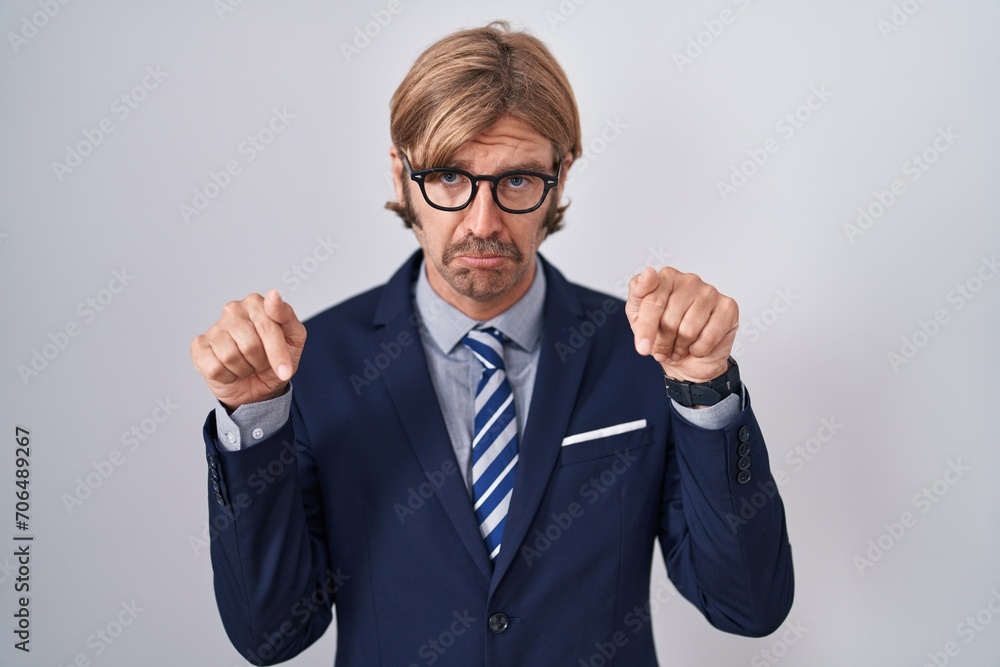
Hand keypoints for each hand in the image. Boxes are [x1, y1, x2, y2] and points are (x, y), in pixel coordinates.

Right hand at [190, 290, 306, 409]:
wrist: (258, 386)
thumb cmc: (274, 359)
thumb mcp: (293, 339)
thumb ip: (287, 316)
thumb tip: (273, 295)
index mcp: (256, 303)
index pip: (269, 327)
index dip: (278, 353)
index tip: (285, 370)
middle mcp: (233, 310)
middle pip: (251, 345)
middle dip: (262, 362)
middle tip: (262, 363)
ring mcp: (214, 327)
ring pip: (231, 357)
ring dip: (245, 369)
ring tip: (247, 365)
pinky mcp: (199, 346)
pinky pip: (216, 368)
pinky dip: (228, 376)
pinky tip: (231, 370)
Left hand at [625, 266, 737, 382]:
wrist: (689, 359)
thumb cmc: (662, 332)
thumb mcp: (638, 315)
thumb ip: (638, 293)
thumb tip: (648, 273)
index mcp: (666, 277)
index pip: (652, 302)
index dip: (646, 329)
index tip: (642, 348)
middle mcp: (689, 279)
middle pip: (670, 320)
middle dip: (664, 342)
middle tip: (665, 347)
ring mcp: (710, 291)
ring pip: (688, 330)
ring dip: (681, 347)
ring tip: (680, 346)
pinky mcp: (728, 307)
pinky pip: (708, 337)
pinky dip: (699, 349)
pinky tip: (697, 345)